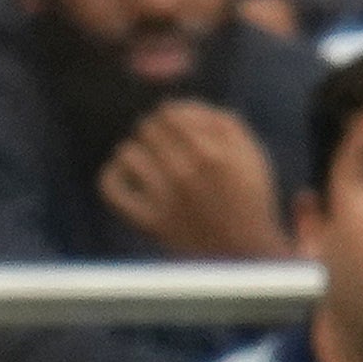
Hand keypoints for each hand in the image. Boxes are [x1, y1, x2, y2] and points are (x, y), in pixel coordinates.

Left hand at [97, 99, 281, 261]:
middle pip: (146, 129)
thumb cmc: (248, 198)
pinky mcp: (149, 222)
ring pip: (127, 153)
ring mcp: (166, 200)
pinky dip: (113, 177)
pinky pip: (111, 188)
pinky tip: (127, 177)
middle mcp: (187, 174)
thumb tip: (180, 106)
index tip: (176, 128)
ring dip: (134, 153)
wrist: (245, 255)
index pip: (169, 113)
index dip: (169, 116)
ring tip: (147, 163)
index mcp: (213, 153)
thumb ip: (221, 121)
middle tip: (164, 147)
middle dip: (153, 133)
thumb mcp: (251, 153)